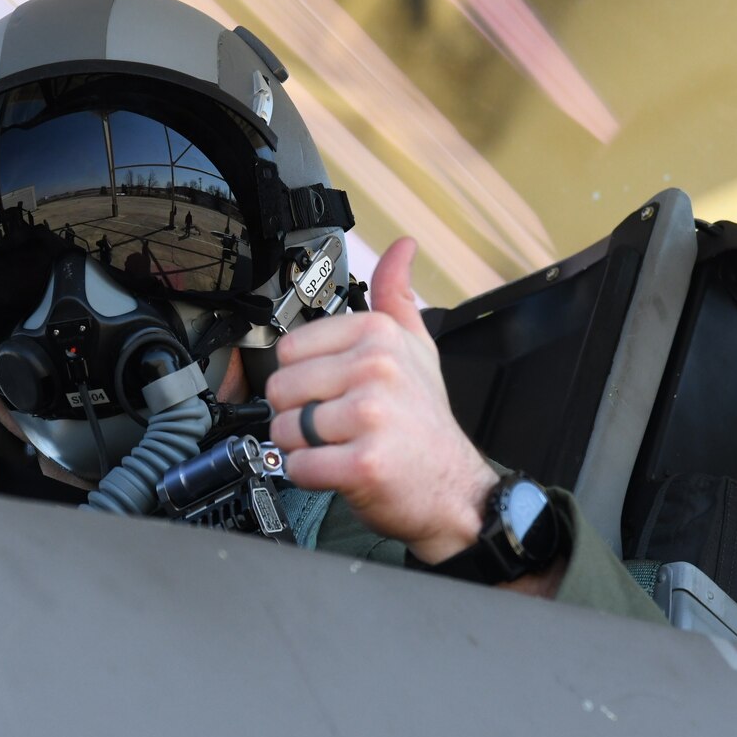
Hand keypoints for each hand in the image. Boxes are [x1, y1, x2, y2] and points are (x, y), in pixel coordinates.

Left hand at [266, 238, 497, 563]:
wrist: (454, 489)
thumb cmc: (426, 422)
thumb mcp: (417, 349)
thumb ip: (397, 297)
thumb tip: (402, 248)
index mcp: (379, 335)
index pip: (290, 349)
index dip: (304, 378)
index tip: (332, 391)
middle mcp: (376, 368)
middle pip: (282, 388)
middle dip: (298, 415)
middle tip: (335, 426)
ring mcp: (371, 415)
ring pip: (286, 428)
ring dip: (302, 448)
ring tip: (339, 447)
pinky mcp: (363, 463)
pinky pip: (299, 466)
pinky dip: (309, 476)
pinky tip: (339, 471)